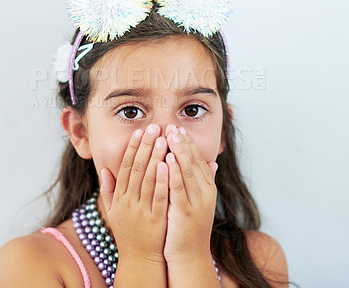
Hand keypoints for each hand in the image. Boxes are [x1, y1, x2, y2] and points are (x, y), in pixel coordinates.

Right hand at [101, 124, 168, 262]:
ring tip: (163, 138)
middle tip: (154, 127)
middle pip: (138, 167)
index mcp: (120, 196)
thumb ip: (108, 190)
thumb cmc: (127, 232)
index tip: (139, 131)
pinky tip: (168, 164)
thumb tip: (104, 170)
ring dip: (155, 156)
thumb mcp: (113, 211)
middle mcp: (129, 200)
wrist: (139, 259)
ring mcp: (142, 209)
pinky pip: (159, 196)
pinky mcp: (156, 218)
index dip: (133, 148)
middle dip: (146, 145)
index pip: (126, 166)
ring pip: (149, 178)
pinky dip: (163, 179)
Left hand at [163, 125, 217, 263]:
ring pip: (187, 171)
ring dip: (178, 151)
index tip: (178, 128)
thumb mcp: (200, 200)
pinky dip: (174, 172)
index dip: (188, 142)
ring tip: (169, 135)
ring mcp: (197, 202)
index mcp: (207, 187)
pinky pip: (179, 188)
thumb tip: (213, 162)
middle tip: (172, 125)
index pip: (198, 159)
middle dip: (182, 142)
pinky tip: (167, 159)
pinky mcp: (185, 212)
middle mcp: (205, 192)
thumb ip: (205, 180)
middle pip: (193, 161)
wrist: (189, 254)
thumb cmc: (189, 225)